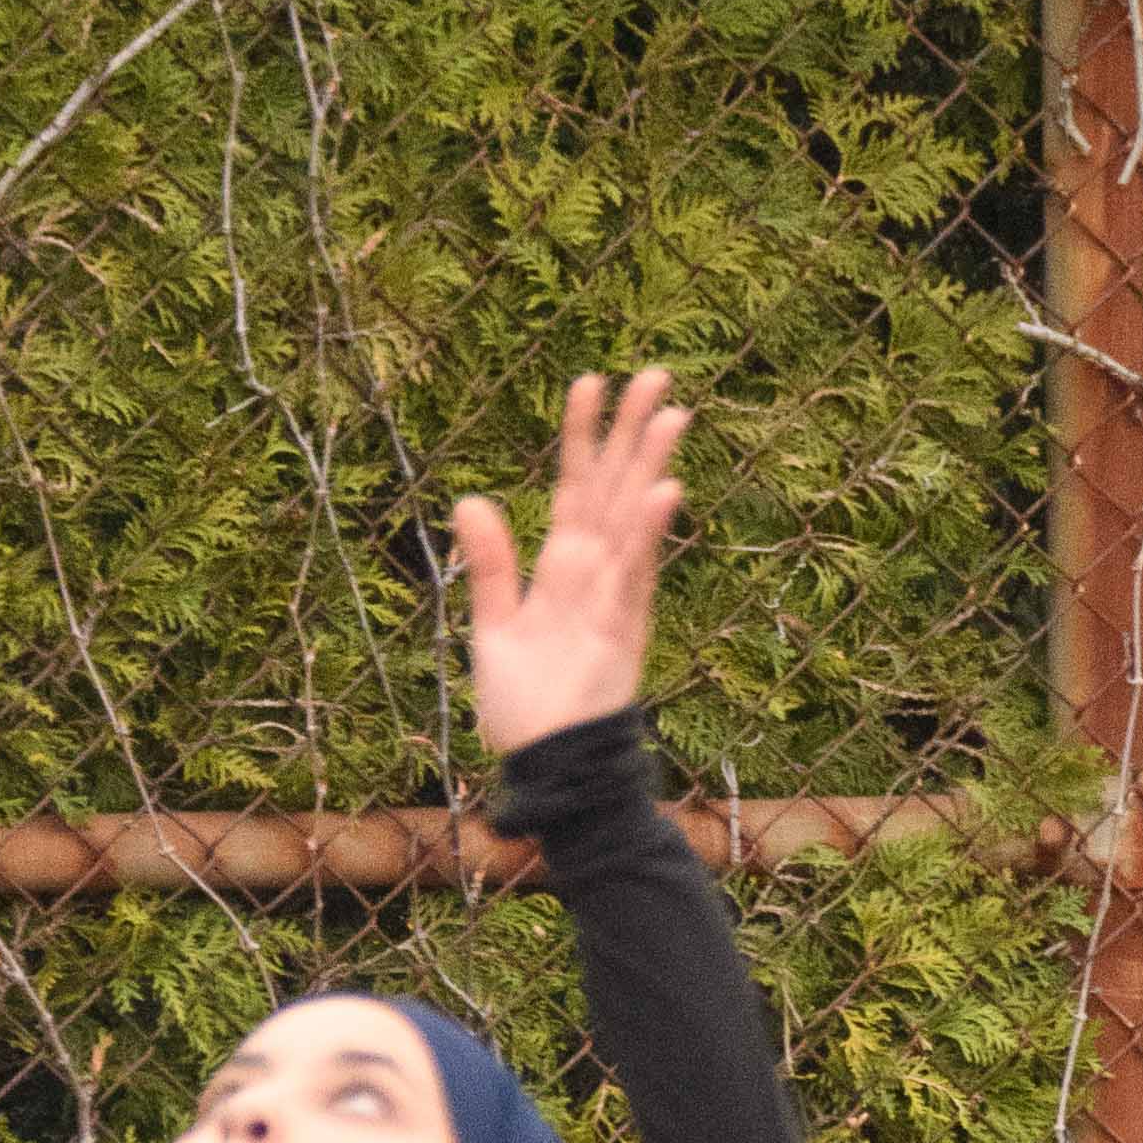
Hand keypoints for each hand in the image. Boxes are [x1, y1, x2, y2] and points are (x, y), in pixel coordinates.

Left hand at [453, 370, 683, 756]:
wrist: (548, 768)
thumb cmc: (525, 706)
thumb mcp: (493, 626)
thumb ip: (489, 565)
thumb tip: (468, 499)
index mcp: (560, 568)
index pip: (573, 486)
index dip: (580, 435)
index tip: (589, 380)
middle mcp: (593, 573)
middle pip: (614, 487)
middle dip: (633, 432)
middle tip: (657, 374)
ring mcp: (613, 597)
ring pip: (634, 517)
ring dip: (652, 466)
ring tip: (674, 412)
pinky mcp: (623, 629)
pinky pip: (637, 571)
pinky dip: (649, 532)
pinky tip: (665, 489)